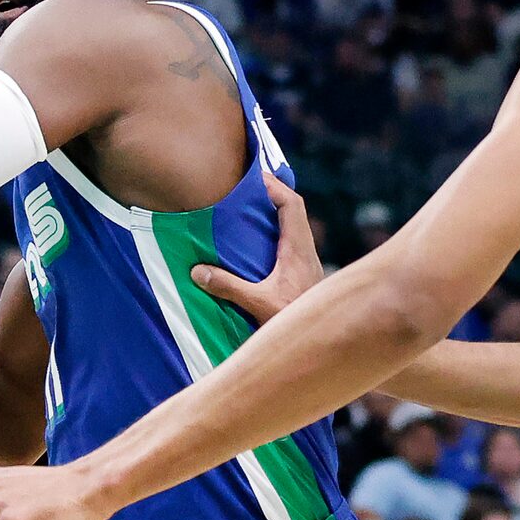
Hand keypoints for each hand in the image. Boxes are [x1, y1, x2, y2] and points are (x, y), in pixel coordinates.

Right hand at [188, 175, 322, 324]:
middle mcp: (306, 251)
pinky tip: (259, 246)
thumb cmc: (292, 320)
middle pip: (294, 210)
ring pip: (295, 227)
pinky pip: (292, 243)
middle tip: (248, 189)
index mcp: (298, 250)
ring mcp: (307, 262)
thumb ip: (228, 287)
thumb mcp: (257, 303)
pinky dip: (276, 235)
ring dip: (276, 215)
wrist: (322, 342)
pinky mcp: (304, 274)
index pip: (291, 205)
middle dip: (273, 195)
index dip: (274, 186)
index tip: (253, 177)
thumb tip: (198, 272)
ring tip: (250, 212)